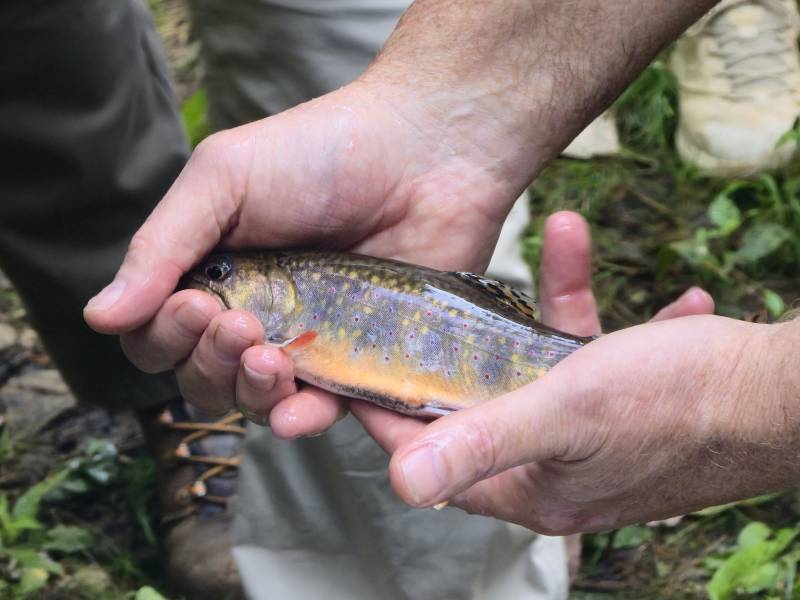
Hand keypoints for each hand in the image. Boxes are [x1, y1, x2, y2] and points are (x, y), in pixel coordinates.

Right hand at [84, 80, 530, 426]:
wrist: (426, 151)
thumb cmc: (321, 152)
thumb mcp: (224, 179)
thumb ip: (162, 247)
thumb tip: (99, 318)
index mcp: (214, 271)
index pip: (160, 333)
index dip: (163, 335)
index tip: (195, 306)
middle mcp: (256, 312)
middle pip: (202, 376)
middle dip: (207, 362)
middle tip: (235, 322)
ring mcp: (309, 341)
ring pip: (255, 401)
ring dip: (247, 393)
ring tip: (268, 355)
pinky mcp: (361, 362)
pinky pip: (325, 411)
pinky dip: (304, 420)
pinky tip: (297, 410)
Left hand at [348, 212, 767, 534]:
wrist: (790, 393)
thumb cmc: (685, 404)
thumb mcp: (567, 409)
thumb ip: (482, 440)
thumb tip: (402, 480)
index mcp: (535, 488)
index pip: (437, 455)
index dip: (395, 413)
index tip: (366, 367)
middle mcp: (561, 471)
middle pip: (488, 403)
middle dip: (473, 343)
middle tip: (447, 297)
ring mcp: (599, 440)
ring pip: (548, 367)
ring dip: (558, 307)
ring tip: (566, 244)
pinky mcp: (634, 411)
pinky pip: (601, 358)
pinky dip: (612, 322)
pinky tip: (649, 292)